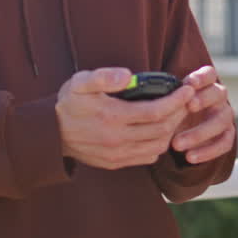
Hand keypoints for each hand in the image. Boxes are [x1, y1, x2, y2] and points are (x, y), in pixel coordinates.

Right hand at [56, 67, 194, 168]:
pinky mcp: (116, 163)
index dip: (176, 101)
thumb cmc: (69, 103)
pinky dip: (159, 144)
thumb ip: (104, 77)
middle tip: (187, 100)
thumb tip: (128, 75)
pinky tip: (160, 130)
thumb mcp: (81, 82)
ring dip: (172, 130)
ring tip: (176, 114)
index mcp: (113, 117)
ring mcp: (118, 154)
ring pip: (158, 146)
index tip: (187, 89)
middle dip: (180, 113)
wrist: (51, 133)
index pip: (156, 111)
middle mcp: (118, 139)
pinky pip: (147, 157)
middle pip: (162, 129)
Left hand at [170, 66, 235, 164]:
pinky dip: (208, 151)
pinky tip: (189, 157)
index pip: (209, 74)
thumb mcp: (166, 104)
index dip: (202, 77)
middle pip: (218, 93)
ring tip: (176, 144)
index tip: (190, 83)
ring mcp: (224, 116)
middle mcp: (218, 98)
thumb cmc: (170, 113)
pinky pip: (224, 143)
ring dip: (200, 132)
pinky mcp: (227, 135)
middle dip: (204, 99)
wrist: (179, 135)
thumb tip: (147, 93)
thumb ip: (164, 97)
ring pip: (222, 120)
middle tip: (189, 107)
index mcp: (204, 85)